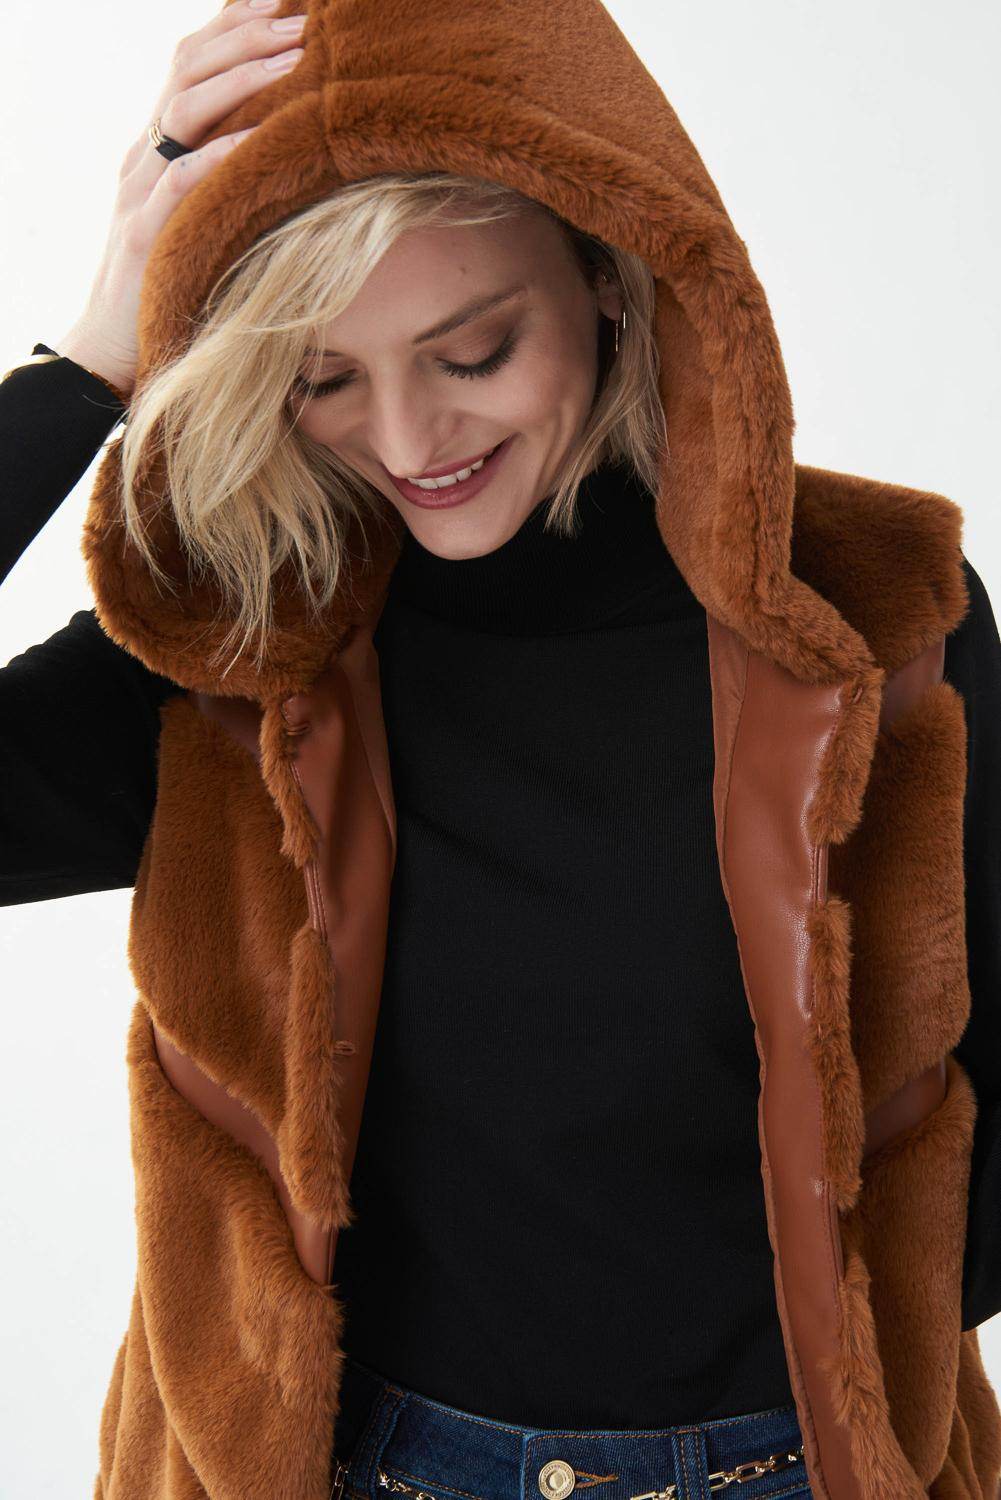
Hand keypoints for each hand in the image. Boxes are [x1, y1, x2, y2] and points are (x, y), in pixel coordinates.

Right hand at [55, 0, 307, 398]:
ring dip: (241, 79)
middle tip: (302, 19)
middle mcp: (144, 156)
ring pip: (182, 110)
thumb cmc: (170, 285)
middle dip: (246, 36)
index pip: (190, 63)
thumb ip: (226, 177)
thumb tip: (284, 150)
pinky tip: (258, 137)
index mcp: (158, 146)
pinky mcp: (144, 236)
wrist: (112, 351)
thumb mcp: (200, 218)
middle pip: (188, 68)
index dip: (232, 25)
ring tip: (294, 60)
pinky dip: (219, 155)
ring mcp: (138, 192)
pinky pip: (180, 182)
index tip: (282, 1)